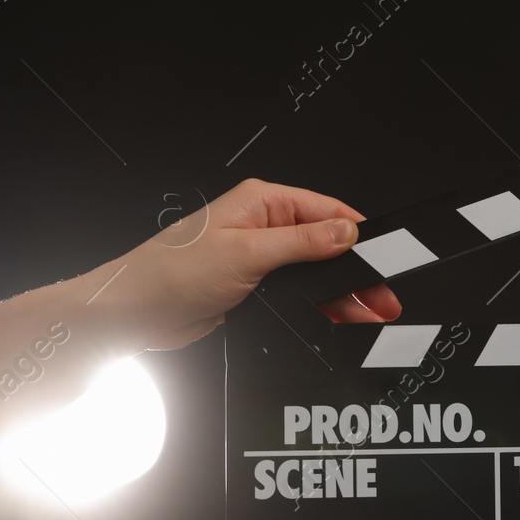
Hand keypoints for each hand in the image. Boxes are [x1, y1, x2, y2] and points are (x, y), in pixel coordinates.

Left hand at [103, 177, 401, 350]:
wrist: (133, 314)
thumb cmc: (170, 273)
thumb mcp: (246, 253)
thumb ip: (302, 243)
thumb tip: (346, 232)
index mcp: (261, 202)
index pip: (327, 210)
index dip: (359, 234)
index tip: (385, 257)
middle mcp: (263, 225)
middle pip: (327, 243)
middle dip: (357, 270)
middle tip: (383, 295)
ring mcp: (261, 257)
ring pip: (317, 272)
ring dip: (342, 291)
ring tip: (369, 311)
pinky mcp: (256, 286)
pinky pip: (300, 292)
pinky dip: (321, 305)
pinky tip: (339, 317)